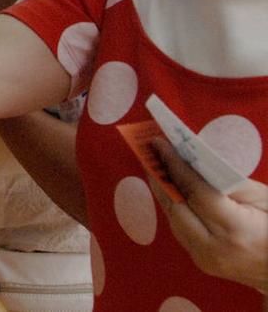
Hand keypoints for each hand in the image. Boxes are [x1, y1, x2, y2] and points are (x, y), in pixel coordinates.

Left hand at [149, 137, 267, 292]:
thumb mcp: (265, 199)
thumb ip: (229, 181)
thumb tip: (193, 162)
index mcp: (236, 231)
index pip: (196, 193)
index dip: (175, 166)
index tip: (159, 144)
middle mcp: (215, 248)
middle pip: (177, 207)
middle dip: (161, 177)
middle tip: (150, 152)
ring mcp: (205, 259)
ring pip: (173, 219)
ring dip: (163, 192)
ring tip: (155, 166)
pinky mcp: (201, 262)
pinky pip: (180, 230)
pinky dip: (174, 208)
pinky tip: (169, 189)